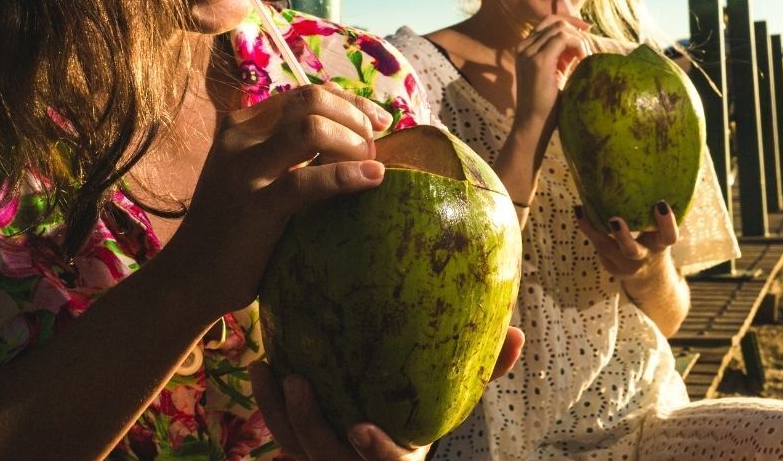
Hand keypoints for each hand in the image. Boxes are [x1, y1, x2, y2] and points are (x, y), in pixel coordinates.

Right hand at [166, 84, 393, 316]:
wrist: (191, 276)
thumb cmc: (236, 227)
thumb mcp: (256, 174)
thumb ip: (289, 151)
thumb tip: (354, 136)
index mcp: (242, 126)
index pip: (306, 94)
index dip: (351, 101)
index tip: (381, 120)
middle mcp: (240, 139)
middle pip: (312, 101)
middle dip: (355, 117)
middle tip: (374, 147)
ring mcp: (245, 170)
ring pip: (312, 129)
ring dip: (352, 141)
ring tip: (370, 164)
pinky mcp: (255, 206)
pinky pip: (308, 180)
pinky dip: (348, 175)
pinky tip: (372, 178)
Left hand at [249, 327, 524, 459]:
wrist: (379, 452)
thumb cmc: (425, 420)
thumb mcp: (454, 403)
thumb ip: (485, 373)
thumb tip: (520, 333)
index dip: (375, 453)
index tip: (359, 427)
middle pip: (327, 460)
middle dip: (308, 426)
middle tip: (296, 380)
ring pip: (296, 451)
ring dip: (278, 412)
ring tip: (267, 368)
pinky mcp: (305, 453)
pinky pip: (282, 438)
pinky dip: (270, 406)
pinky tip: (262, 367)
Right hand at [512, 14, 590, 130]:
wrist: (533, 124)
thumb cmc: (546, 104)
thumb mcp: (555, 73)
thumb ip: (561, 57)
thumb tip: (580, 42)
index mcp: (525, 49)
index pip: (548, 22)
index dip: (569, 22)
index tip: (587, 30)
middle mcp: (523, 47)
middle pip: (555, 22)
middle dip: (577, 31)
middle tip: (590, 49)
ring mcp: (528, 53)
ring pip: (560, 28)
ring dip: (579, 40)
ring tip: (586, 59)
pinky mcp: (538, 61)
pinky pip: (563, 39)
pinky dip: (578, 46)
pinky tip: (583, 61)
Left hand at [574, 200, 679, 281]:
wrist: (649, 275)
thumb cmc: (655, 241)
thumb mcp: (660, 231)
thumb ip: (654, 215)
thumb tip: (643, 174)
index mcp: (660, 245)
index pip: (668, 236)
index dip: (666, 223)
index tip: (660, 204)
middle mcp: (643, 258)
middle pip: (631, 251)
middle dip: (622, 236)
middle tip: (614, 220)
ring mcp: (625, 265)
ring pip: (606, 248)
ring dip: (592, 228)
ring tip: (582, 210)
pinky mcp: (611, 266)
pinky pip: (597, 246)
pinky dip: (588, 227)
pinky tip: (580, 211)